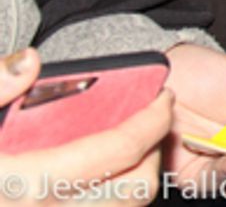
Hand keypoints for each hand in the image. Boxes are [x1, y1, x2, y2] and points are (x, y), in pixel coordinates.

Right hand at [0, 47, 169, 206]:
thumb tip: (30, 61)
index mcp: (33, 183)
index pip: (120, 149)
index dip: (153, 120)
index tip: (165, 99)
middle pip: (135, 187)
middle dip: (154, 152)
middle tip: (151, 124)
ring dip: (137, 179)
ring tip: (130, 148)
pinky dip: (115, 197)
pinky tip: (101, 175)